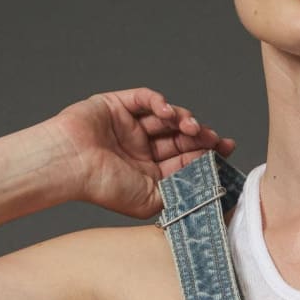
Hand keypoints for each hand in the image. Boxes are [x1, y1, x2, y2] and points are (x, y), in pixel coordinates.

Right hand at [43, 87, 236, 219]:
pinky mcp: (117, 105)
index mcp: (149, 172)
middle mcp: (141, 149)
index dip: (206, 153)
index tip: (227, 148)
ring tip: (191, 127)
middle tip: (215, 138)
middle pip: (180, 137)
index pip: (184, 159)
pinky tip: (167, 112)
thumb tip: (211, 186)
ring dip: (182, 119)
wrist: (72, 165)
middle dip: (200, 136)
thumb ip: (181, 192)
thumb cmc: (105, 187)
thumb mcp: (153, 200)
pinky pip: (145, 98)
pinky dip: (159, 102)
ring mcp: (129, 126)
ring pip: (166, 117)